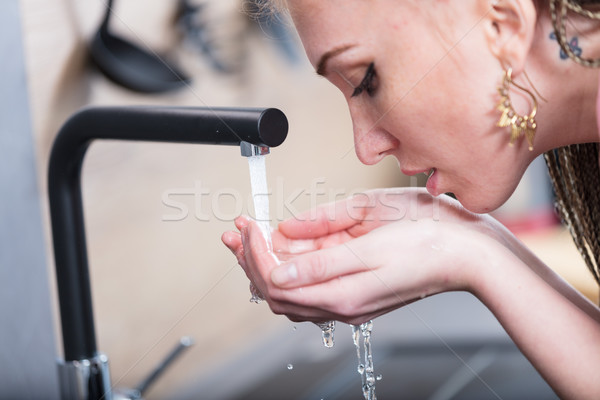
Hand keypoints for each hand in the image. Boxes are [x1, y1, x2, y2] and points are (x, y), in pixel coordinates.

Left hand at [222, 188, 500, 324]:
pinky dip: (289, 267)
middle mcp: (341, 304)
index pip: (275, 281)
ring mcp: (348, 300)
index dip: (254, 252)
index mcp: (342, 295)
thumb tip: (278, 262)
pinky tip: (283, 247)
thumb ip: (321, 258)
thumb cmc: (429, 242)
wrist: (469, 255)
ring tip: (248, 235)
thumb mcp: (372, 241)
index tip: (247, 223)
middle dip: (250, 258)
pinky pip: (310, 286)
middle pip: (276, 290)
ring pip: (290, 289)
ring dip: (264, 262)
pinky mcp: (356, 291)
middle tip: (235, 229)